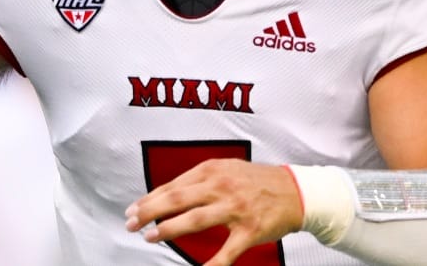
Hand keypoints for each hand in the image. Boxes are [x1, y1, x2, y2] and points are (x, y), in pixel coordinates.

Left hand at [125, 159, 303, 265]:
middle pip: (177, 199)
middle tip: (131, 223)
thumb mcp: (226, 169)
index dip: (149, 198)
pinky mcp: (249, 230)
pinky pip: (226, 251)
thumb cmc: (256, 182)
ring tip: (151, 237)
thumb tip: (165, 194)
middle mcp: (221, 187)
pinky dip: (211, 265)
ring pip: (195, 220)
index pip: (173, 186)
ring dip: (169, 229)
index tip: (132, 209)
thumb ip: (199, 180)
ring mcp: (235, 209)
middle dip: (150, 211)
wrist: (295, 191)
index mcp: (213, 170)